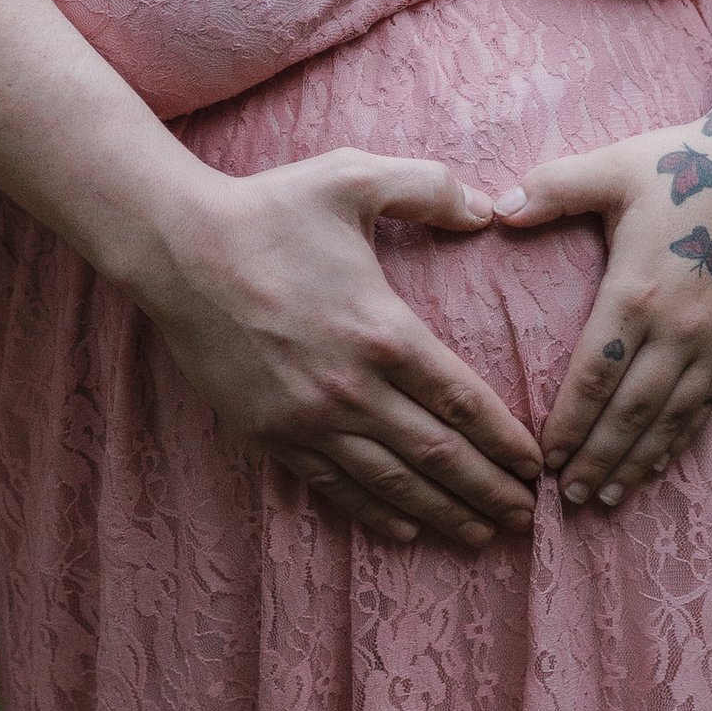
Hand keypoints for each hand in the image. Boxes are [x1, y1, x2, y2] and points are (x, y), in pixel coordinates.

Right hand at [148, 156, 543, 551]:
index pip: (463, 401)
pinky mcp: (269, 432)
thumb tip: (487, 210)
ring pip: (391, 482)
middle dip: (488, 490)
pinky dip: (376, 512)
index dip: (505, 439)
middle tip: (525, 515)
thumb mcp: (354, 177)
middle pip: (438, 454)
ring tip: (482, 534)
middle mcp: (351, 386)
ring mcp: (307, 417)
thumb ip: (429, 189)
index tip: (535, 463)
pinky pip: (333, 484)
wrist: (176, 247)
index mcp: (383, 330)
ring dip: (443, 513)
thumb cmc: (267, 209)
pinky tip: (406, 529)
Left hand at [496, 115, 711, 507]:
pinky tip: (658, 464)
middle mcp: (679, 326)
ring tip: (605, 497)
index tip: (542, 459)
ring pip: (672, 418)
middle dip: (597, 458)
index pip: (593, 375)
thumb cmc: (682, 162)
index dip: (568, 423)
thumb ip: (551, 189)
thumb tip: (494, 210)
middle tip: (566, 499)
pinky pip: (707, 404)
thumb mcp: (611, 166)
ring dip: (637, 461)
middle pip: (631, 411)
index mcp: (637, 290)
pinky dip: (680, 440)